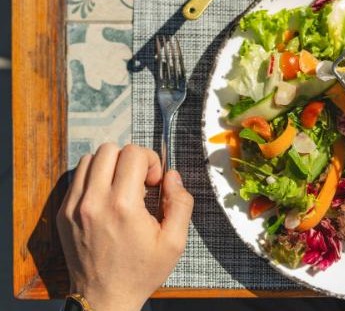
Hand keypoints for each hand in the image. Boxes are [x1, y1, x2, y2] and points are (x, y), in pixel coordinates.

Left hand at [57, 143, 193, 310]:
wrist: (104, 298)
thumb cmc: (140, 272)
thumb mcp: (174, 242)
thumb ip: (180, 203)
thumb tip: (172, 176)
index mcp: (124, 206)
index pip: (133, 153)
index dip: (151, 161)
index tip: (154, 182)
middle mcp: (94, 201)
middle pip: (110, 149)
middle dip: (130, 159)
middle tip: (139, 182)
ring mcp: (74, 207)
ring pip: (90, 159)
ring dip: (110, 166)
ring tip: (122, 187)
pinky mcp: (63, 213)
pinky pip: (77, 178)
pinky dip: (94, 178)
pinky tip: (107, 197)